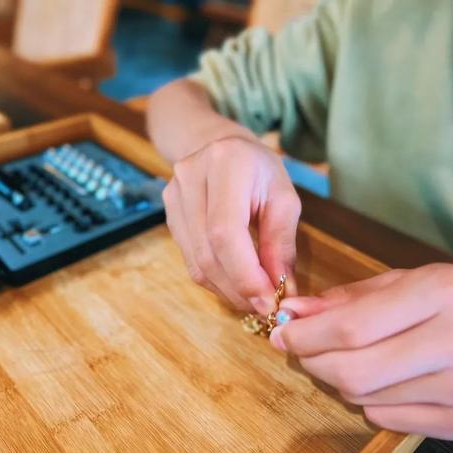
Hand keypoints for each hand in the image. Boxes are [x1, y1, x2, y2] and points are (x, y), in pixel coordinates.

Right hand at [163, 136, 299, 313]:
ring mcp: (173, 198)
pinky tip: (235, 283)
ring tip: (254, 298)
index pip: (225, 233)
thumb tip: (282, 289)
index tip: (270, 301)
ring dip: (228, 290)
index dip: (245, 274)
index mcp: (225, 165)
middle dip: (239, 288)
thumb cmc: (258, 170)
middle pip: (208, 253)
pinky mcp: (168, 215)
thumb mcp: (283, 198)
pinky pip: (191, 261)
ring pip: (197, 263)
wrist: (218, 145)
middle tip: (266, 307)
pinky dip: (216, 280)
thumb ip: (281, 243)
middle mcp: (190, 179)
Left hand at [270, 264, 452, 439]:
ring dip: (337, 380)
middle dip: (311, 361)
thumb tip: (293, 313)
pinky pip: (387, 419)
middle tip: (300, 349)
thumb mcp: (412, 281)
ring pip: (363, 398)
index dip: (305, 335)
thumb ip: (350, 298)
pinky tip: (382, 379)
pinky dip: (368, 401)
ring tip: (346, 358)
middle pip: (351, 371)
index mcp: (441, 295)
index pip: (351, 327)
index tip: (281, 332)